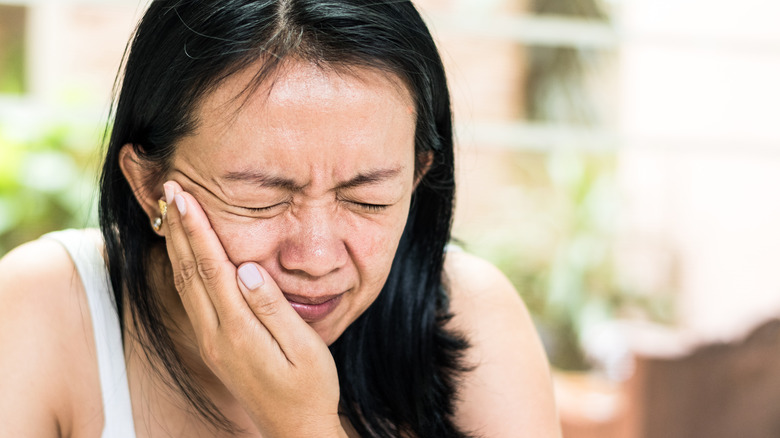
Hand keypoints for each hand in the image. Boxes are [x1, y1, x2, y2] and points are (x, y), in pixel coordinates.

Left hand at [161, 181, 346, 437]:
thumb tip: (247, 269)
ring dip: (176, 245)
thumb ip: (273, 308)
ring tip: (170, 212)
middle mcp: (216, 335)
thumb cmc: (310, 387)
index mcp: (238, 331)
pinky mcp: (214, 345)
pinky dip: (183, 267)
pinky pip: (191, 298)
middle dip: (179, 228)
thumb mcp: (303, 349)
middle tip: (168, 189)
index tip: (184, 197)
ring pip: (184, 284)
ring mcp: (211, 341)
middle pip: (189, 271)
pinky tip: (184, 253)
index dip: (197, 230)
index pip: (212, 269)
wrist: (296, 428)